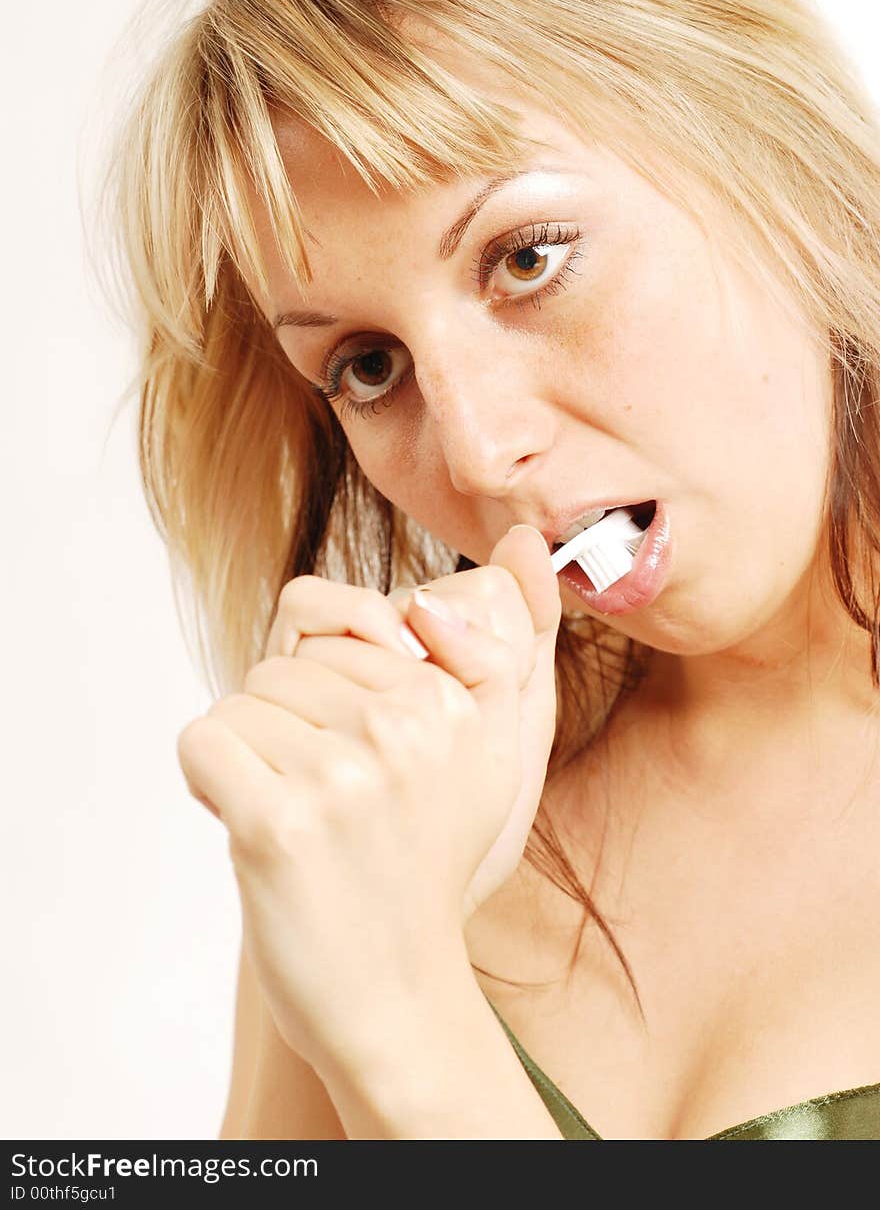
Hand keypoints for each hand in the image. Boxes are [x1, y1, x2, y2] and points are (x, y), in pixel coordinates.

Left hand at [176, 524, 560, 1074]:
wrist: (394, 997)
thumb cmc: (429, 865)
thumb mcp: (494, 754)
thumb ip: (505, 647)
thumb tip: (520, 539)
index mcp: (454, 700)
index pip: (340, 628)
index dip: (331, 692)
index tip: (364, 760)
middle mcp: (407, 728)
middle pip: (286, 665)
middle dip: (290, 724)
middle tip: (332, 802)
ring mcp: (342, 776)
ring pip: (242, 702)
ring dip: (252, 759)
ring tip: (304, 821)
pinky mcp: (277, 823)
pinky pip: (203, 743)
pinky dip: (207, 782)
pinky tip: (253, 829)